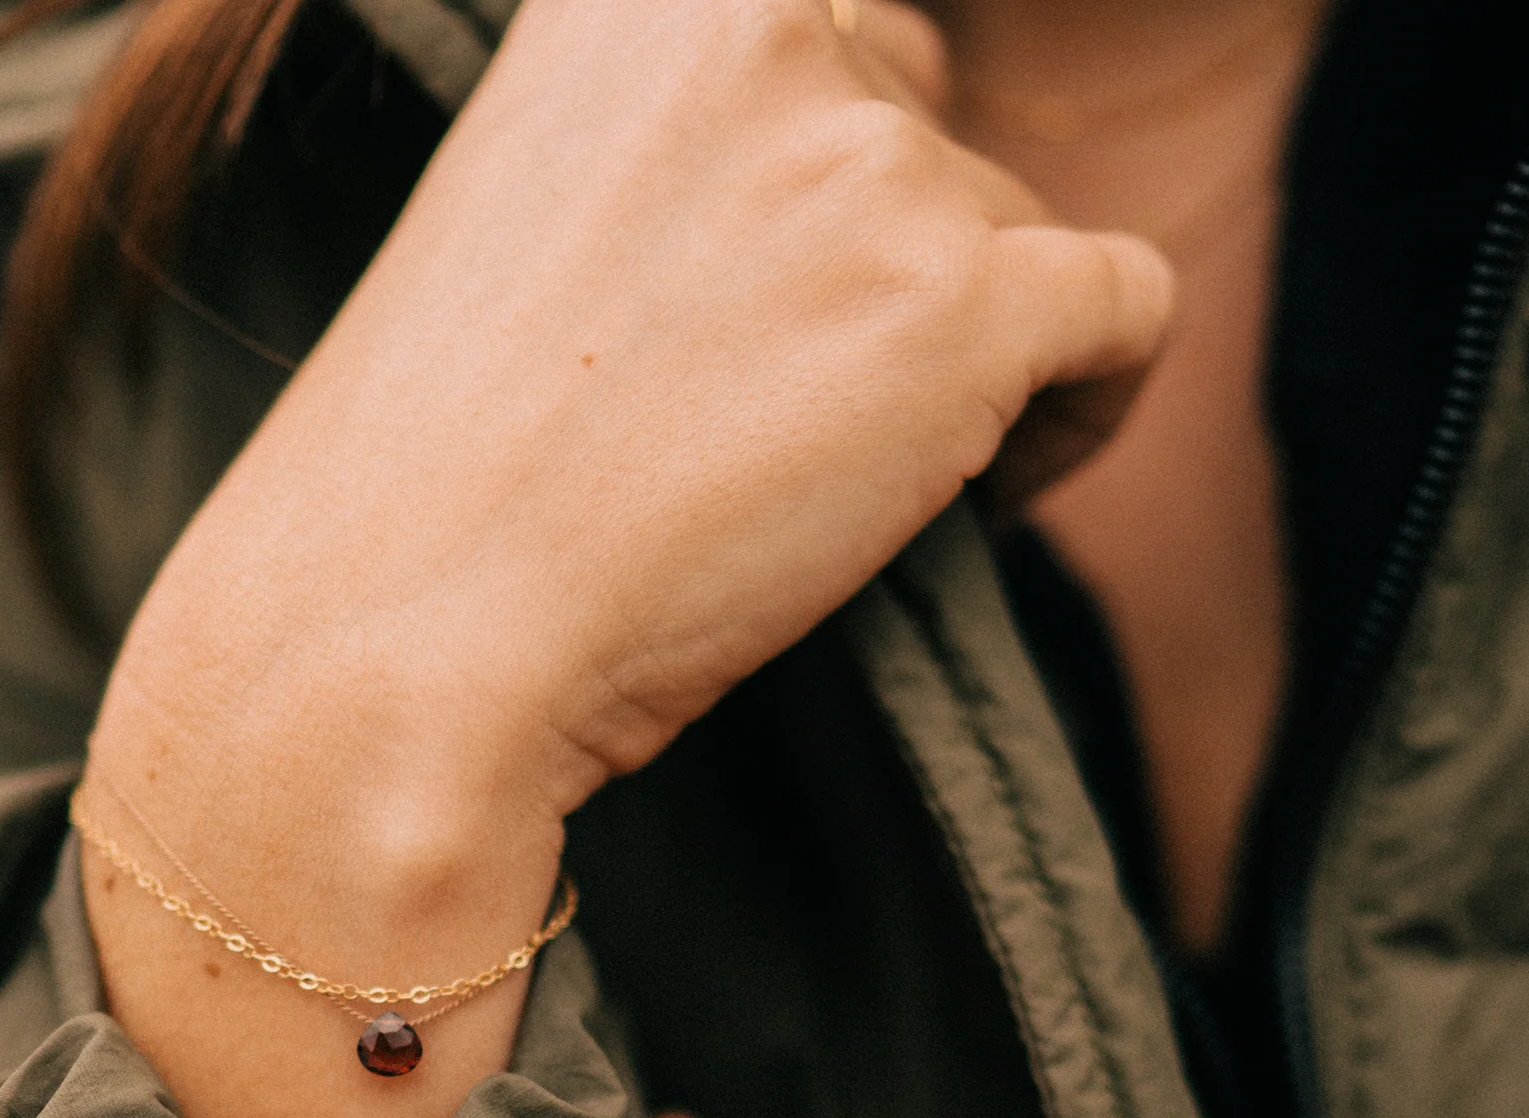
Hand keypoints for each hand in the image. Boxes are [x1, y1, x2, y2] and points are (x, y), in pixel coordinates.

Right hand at [75, 0, 1172, 1117]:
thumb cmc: (432, 488)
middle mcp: (762, 28)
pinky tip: (993, 496)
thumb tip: (800, 229)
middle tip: (822, 400)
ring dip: (970, 347)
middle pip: (920, 113)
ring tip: (871, 486)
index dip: (819, 168)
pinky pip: (1125, 311)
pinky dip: (1086, 406)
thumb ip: (665, 170)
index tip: (790, 296)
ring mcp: (872, 163)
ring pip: (1014, 229)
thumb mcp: (523, 235)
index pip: (811, 30)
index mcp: (632, 0)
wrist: (403, 641)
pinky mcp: (966, 303)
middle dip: (890, 247)